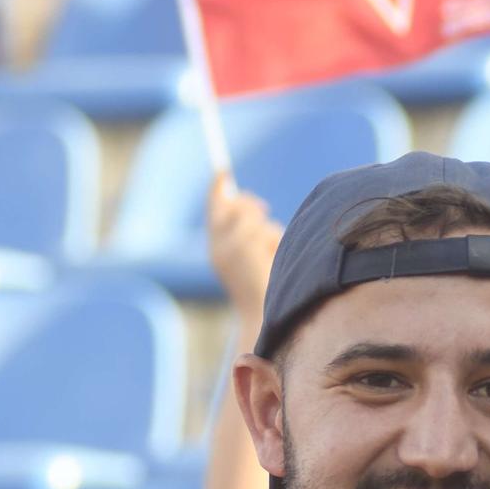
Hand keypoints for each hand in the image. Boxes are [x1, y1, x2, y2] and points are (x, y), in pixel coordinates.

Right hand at [207, 176, 281, 311]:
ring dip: (268, 231)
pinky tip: (275, 262)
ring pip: (254, 217)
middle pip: (233, 205)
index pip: (213, 210)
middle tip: (264, 207)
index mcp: (217, 251)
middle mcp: (219, 247)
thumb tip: (252, 204)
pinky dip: (276, 242)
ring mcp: (231, 246)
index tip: (222, 172)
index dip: (216, 189)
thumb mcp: (250, 259)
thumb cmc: (263, 291)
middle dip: (250, 205)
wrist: (261, 317)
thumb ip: (247, 233)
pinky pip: (268, 229)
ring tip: (271, 255)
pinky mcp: (247, 248)